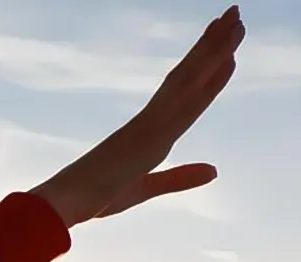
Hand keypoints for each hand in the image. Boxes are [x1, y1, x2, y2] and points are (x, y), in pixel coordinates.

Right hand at [32, 5, 244, 227]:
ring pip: (190, 78)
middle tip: (234, 12)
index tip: (223, 43)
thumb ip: (178, 178)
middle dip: (212, 44)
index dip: (205, 68)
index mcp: (148, 132)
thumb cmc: (93, 198)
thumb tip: (214, 170)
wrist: (64, 202)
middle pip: (188, 75)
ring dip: (215, 47)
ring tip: (236, 17)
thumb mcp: (144, 189)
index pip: (184, 94)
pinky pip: (185, 97)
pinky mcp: (149, 130)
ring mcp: (151, 122)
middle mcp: (151, 119)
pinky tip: (228, 56)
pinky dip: (207, 74)